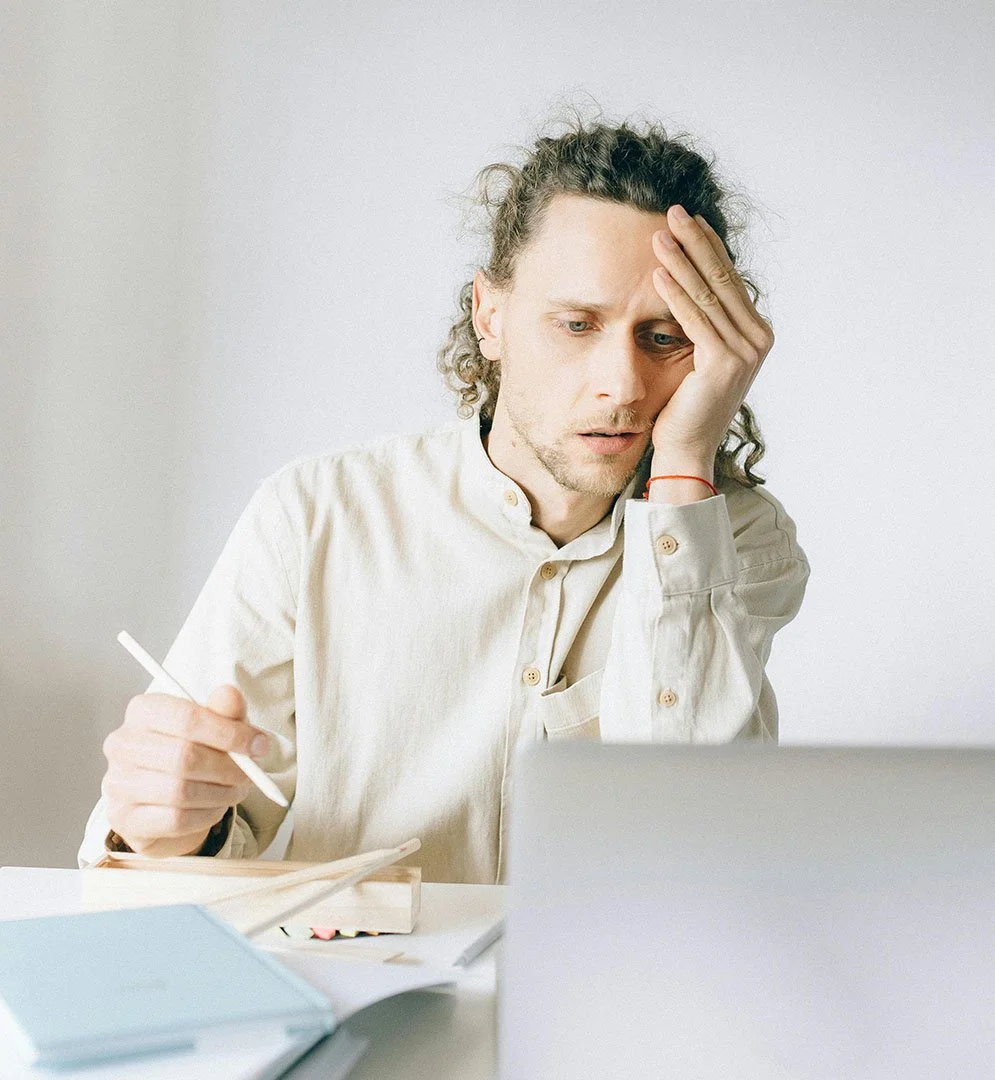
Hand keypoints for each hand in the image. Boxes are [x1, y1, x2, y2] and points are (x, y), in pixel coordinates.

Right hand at [101, 685, 268, 856]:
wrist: (164, 799)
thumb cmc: (192, 752)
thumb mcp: (214, 726)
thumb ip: (224, 711)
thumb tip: (231, 694)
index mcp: (143, 710)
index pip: (187, 718)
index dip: (229, 733)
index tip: (259, 745)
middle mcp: (122, 744)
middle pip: (184, 757)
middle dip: (228, 768)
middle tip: (250, 774)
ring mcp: (118, 783)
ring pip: (180, 792)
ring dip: (220, 794)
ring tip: (235, 790)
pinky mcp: (124, 818)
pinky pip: (175, 820)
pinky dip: (206, 815)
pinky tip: (215, 807)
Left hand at [649, 205, 773, 471]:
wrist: (686, 449)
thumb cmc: (684, 406)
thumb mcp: (699, 356)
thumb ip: (703, 324)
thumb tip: (688, 285)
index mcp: (755, 334)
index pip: (729, 280)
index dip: (708, 247)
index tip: (688, 219)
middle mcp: (757, 339)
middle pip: (722, 278)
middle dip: (696, 242)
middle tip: (673, 210)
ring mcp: (745, 352)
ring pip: (708, 295)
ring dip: (682, 260)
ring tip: (659, 233)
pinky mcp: (724, 364)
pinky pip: (695, 320)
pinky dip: (676, 295)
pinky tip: (659, 272)